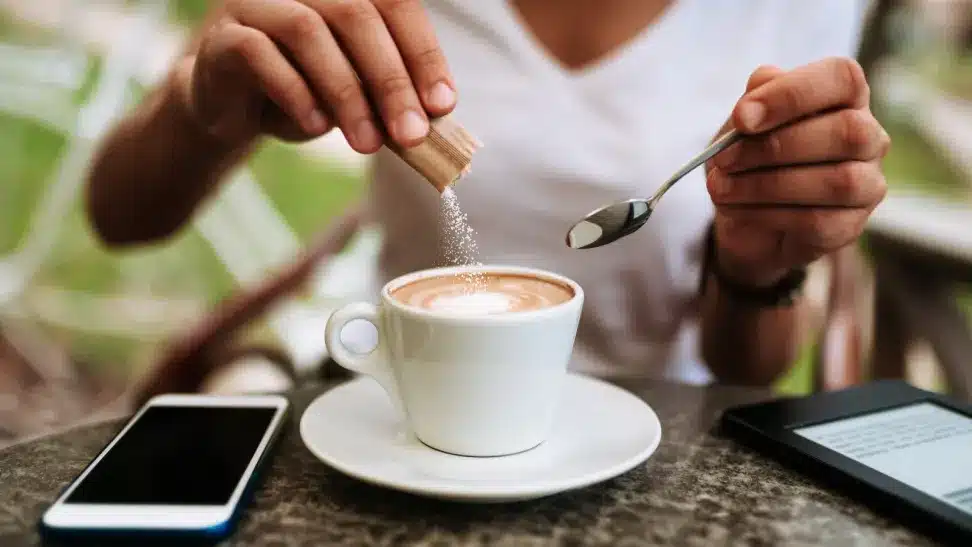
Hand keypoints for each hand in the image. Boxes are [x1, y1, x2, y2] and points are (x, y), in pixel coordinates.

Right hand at [174, 0, 456, 148]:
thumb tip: (433, 117)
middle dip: (391, 80)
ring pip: (307, 31)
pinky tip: (316, 126)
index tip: (443, 105)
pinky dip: (295, 92)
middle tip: (411, 134)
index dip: (423, 53)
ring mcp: (257, 3)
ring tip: (367, 143)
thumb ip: (391, 94)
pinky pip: (258, 53)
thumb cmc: (308, 93)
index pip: (395, 3)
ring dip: (346, 93)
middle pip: (356, 13)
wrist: (235, 110)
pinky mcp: (223, 37)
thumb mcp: (359, 93)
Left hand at [705, 57, 889, 287]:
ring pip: (837, 181)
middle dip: (774, 146)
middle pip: (846, 131)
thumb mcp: (741, 126)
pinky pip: (818, 221)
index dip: (792, 94)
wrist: (744, 220)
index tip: (742, 117)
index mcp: (844, 97)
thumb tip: (758, 92)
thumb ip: (753, 101)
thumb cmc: (750, 159)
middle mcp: (867, 137)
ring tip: (721, 188)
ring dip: (766, 185)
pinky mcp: (850, 226)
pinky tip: (738, 210)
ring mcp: (866, 185)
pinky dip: (768, 214)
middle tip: (724, 159)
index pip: (841, 77)